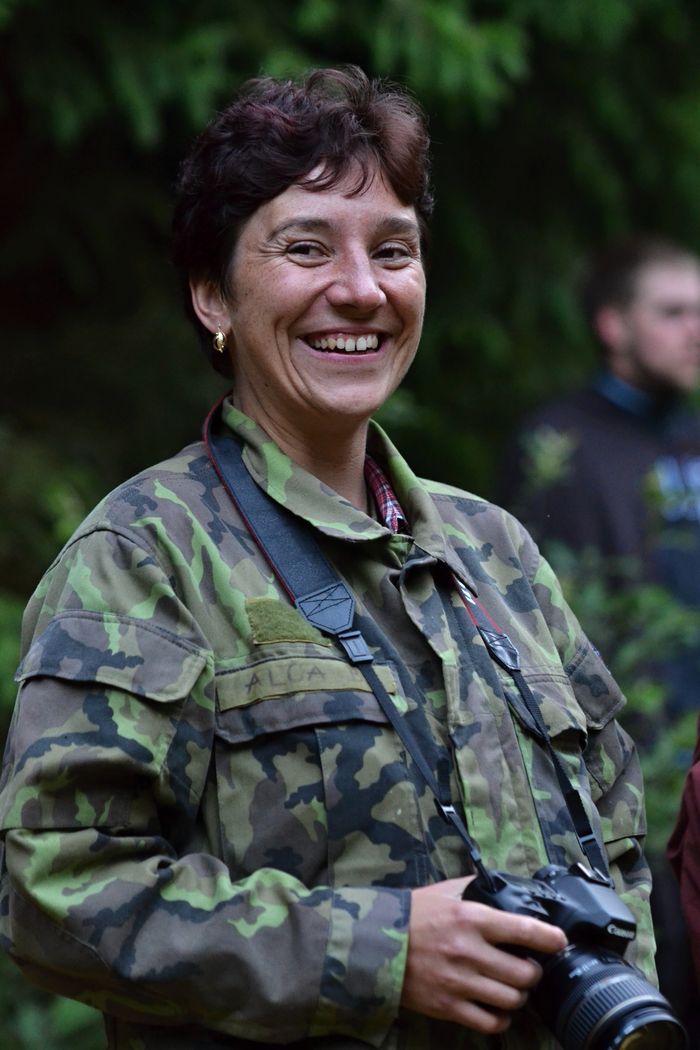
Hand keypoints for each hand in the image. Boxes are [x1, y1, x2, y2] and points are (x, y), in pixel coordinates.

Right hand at [400, 876, 567, 1034]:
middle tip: (527, 967)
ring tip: (512, 988)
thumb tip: (501, 884)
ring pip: (511, 1000)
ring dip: (518, 995)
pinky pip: (490, 1023)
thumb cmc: (412, 914)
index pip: (524, 929)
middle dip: (533, 972)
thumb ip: (475, 888)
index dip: (550, 938)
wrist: (375, 943)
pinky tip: (497, 1008)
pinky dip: (500, 1019)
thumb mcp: (445, 892)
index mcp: (471, 918)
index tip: (559, 941)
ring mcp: (459, 982)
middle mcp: (469, 951)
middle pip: (524, 974)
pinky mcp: (448, 1006)